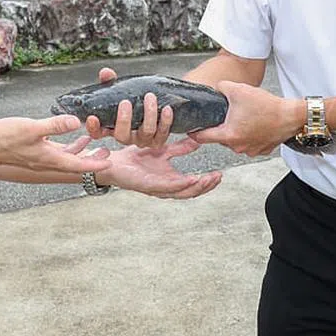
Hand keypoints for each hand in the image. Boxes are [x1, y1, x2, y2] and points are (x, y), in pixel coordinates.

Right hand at [0, 115, 111, 174]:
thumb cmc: (3, 138)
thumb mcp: (32, 128)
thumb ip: (55, 125)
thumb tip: (76, 122)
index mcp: (49, 159)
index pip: (78, 165)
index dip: (95, 164)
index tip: (110, 161)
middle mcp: (46, 162)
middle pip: (75, 163)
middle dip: (92, 158)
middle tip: (107, 152)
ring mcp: (39, 157)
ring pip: (65, 157)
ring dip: (79, 150)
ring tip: (92, 140)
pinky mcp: (33, 151)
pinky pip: (55, 151)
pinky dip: (65, 144)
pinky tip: (67, 134)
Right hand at [84, 67, 173, 147]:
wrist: (157, 103)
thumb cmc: (133, 98)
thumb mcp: (120, 90)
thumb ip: (111, 82)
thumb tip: (106, 72)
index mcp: (112, 127)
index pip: (98, 133)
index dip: (93, 128)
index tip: (92, 118)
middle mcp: (126, 136)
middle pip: (121, 136)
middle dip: (123, 120)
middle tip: (125, 102)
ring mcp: (142, 140)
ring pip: (145, 132)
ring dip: (149, 115)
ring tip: (149, 96)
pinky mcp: (157, 140)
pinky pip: (162, 134)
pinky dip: (165, 122)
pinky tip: (167, 109)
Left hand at [101, 137, 221, 198]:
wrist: (114, 161)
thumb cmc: (136, 158)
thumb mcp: (162, 149)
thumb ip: (179, 147)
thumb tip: (197, 141)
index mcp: (170, 180)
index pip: (193, 185)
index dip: (207, 183)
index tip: (220, 175)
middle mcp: (166, 187)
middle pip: (191, 192)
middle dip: (207, 187)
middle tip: (218, 178)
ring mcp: (158, 188)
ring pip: (182, 193)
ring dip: (197, 188)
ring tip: (209, 180)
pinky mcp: (148, 186)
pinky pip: (167, 187)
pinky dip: (180, 185)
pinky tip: (190, 179)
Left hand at [192, 81, 303, 156]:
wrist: (291, 116)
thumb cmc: (267, 106)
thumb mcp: (238, 89)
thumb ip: (221, 87)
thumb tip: (216, 87)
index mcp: (228, 135)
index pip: (202, 138)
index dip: (194, 132)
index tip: (190, 129)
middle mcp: (238, 146)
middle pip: (220, 138)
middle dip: (220, 127)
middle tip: (225, 114)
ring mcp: (250, 150)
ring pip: (235, 140)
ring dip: (235, 130)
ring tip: (243, 116)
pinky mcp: (262, 149)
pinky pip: (249, 142)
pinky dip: (249, 134)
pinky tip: (254, 122)